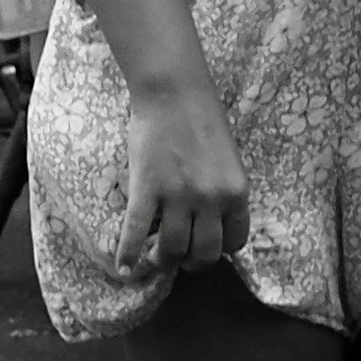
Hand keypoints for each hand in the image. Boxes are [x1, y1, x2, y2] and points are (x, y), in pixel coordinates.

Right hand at [117, 80, 247, 276]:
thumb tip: (208, 221)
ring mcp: (178, 196)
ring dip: (162, 260)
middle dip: (191, 262)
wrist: (173, 92)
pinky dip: (128, 254)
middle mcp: (211, 199)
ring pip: (172, 249)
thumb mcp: (228, 161)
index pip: (235, 243)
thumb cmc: (201, 119)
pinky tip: (124, 268)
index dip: (219, 250)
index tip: (205, 245)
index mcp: (236, 192)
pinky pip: (136, 231)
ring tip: (154, 257)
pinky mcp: (147, 189)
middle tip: (179, 256)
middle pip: (204, 253)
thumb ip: (223, 192)